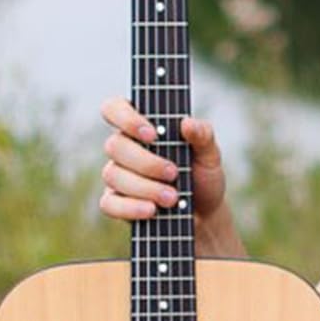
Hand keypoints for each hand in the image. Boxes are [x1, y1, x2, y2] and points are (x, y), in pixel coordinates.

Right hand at [98, 99, 226, 226]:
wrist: (205, 212)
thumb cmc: (202, 175)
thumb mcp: (210, 154)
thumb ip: (203, 135)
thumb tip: (187, 123)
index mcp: (141, 126)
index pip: (115, 108)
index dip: (126, 118)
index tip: (152, 134)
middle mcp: (124, 148)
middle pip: (115, 146)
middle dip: (146, 162)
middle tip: (174, 173)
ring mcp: (117, 175)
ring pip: (113, 175)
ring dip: (145, 187)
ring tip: (172, 198)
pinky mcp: (115, 202)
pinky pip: (109, 204)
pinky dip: (131, 208)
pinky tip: (152, 210)